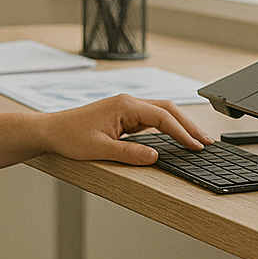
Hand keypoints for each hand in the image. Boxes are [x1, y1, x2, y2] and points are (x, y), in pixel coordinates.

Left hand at [43, 94, 215, 164]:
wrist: (51, 130)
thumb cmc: (69, 137)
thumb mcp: (99, 149)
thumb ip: (128, 153)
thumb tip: (154, 156)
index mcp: (125, 105)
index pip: (163, 117)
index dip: (182, 132)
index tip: (196, 146)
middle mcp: (128, 102)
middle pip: (168, 109)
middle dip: (189, 125)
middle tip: (206, 141)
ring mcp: (126, 107)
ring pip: (161, 112)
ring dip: (180, 125)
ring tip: (197, 139)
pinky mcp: (123, 115)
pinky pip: (151, 118)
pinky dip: (167, 126)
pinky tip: (176, 136)